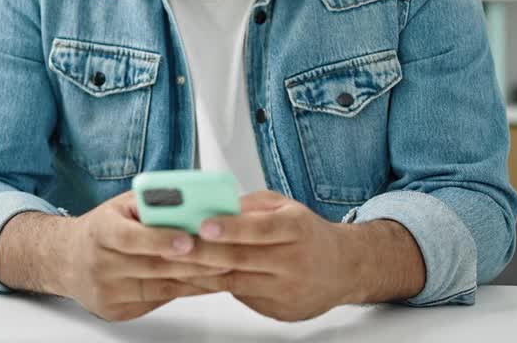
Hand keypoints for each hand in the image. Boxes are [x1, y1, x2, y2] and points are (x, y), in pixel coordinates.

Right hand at [56, 191, 230, 321]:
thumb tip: (191, 199)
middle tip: (226, 255)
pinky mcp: (116, 310)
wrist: (67, 260)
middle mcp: (99, 263)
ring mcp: (107, 291)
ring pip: (160, 287)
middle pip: (152, 266)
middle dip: (193, 261)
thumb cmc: (102, 228)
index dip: (160, 239)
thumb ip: (151, 202)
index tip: (188, 239)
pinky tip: (205, 283)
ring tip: (225, 269)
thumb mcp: (120, 206)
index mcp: (99, 231)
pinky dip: (184, 291)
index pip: (129, 237)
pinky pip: (158, 301)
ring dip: (196, 279)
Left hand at [167, 190, 359, 321]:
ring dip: (201, 274)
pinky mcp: (279, 311)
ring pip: (236, 283)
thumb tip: (214, 205)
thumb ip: (250, 205)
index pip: (260, 229)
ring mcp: (286, 290)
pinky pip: (241, 298)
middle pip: (242, 259)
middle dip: (203, 253)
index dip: (230, 228)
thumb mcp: (285, 207)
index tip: (203, 225)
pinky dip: (216, 287)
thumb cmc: (308, 233)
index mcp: (296, 229)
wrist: (344, 269)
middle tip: (172, 246)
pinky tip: (196, 278)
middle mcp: (294, 262)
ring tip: (174, 263)